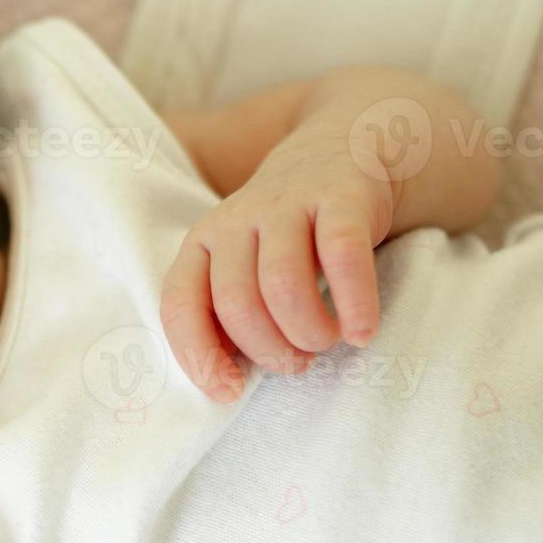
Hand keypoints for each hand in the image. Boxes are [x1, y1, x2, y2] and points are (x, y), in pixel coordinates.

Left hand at [159, 142, 395, 402]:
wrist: (342, 150)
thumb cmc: (285, 233)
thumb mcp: (242, 264)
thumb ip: (227, 312)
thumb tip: (226, 379)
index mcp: (201, 243)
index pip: (180, 304)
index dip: (200, 356)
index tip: (231, 392)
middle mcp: (236, 222)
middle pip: (237, 303)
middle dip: (268, 349)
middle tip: (296, 361)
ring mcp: (287, 205)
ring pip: (282, 284)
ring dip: (307, 332)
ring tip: (326, 342)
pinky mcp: (341, 198)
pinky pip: (343, 256)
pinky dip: (354, 305)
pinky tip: (362, 331)